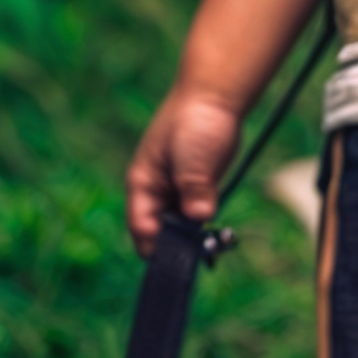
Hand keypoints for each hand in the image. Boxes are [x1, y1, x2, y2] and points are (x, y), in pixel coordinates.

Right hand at [127, 86, 246, 254]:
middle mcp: (156, 192)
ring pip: (178, 227)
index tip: (175, 257)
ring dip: (190, 239)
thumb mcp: (192, 157)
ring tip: (209, 251)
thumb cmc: (195, 122)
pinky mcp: (196, 188)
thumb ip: (194, 188)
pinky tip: (216, 237)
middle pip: (159, 231)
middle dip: (174, 246)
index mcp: (143, 184)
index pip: (141, 225)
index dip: (155, 243)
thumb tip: (200, 217)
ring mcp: (176, 191)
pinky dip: (202, 227)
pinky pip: (194, 216)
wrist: (215, 98)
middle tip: (196, 259)